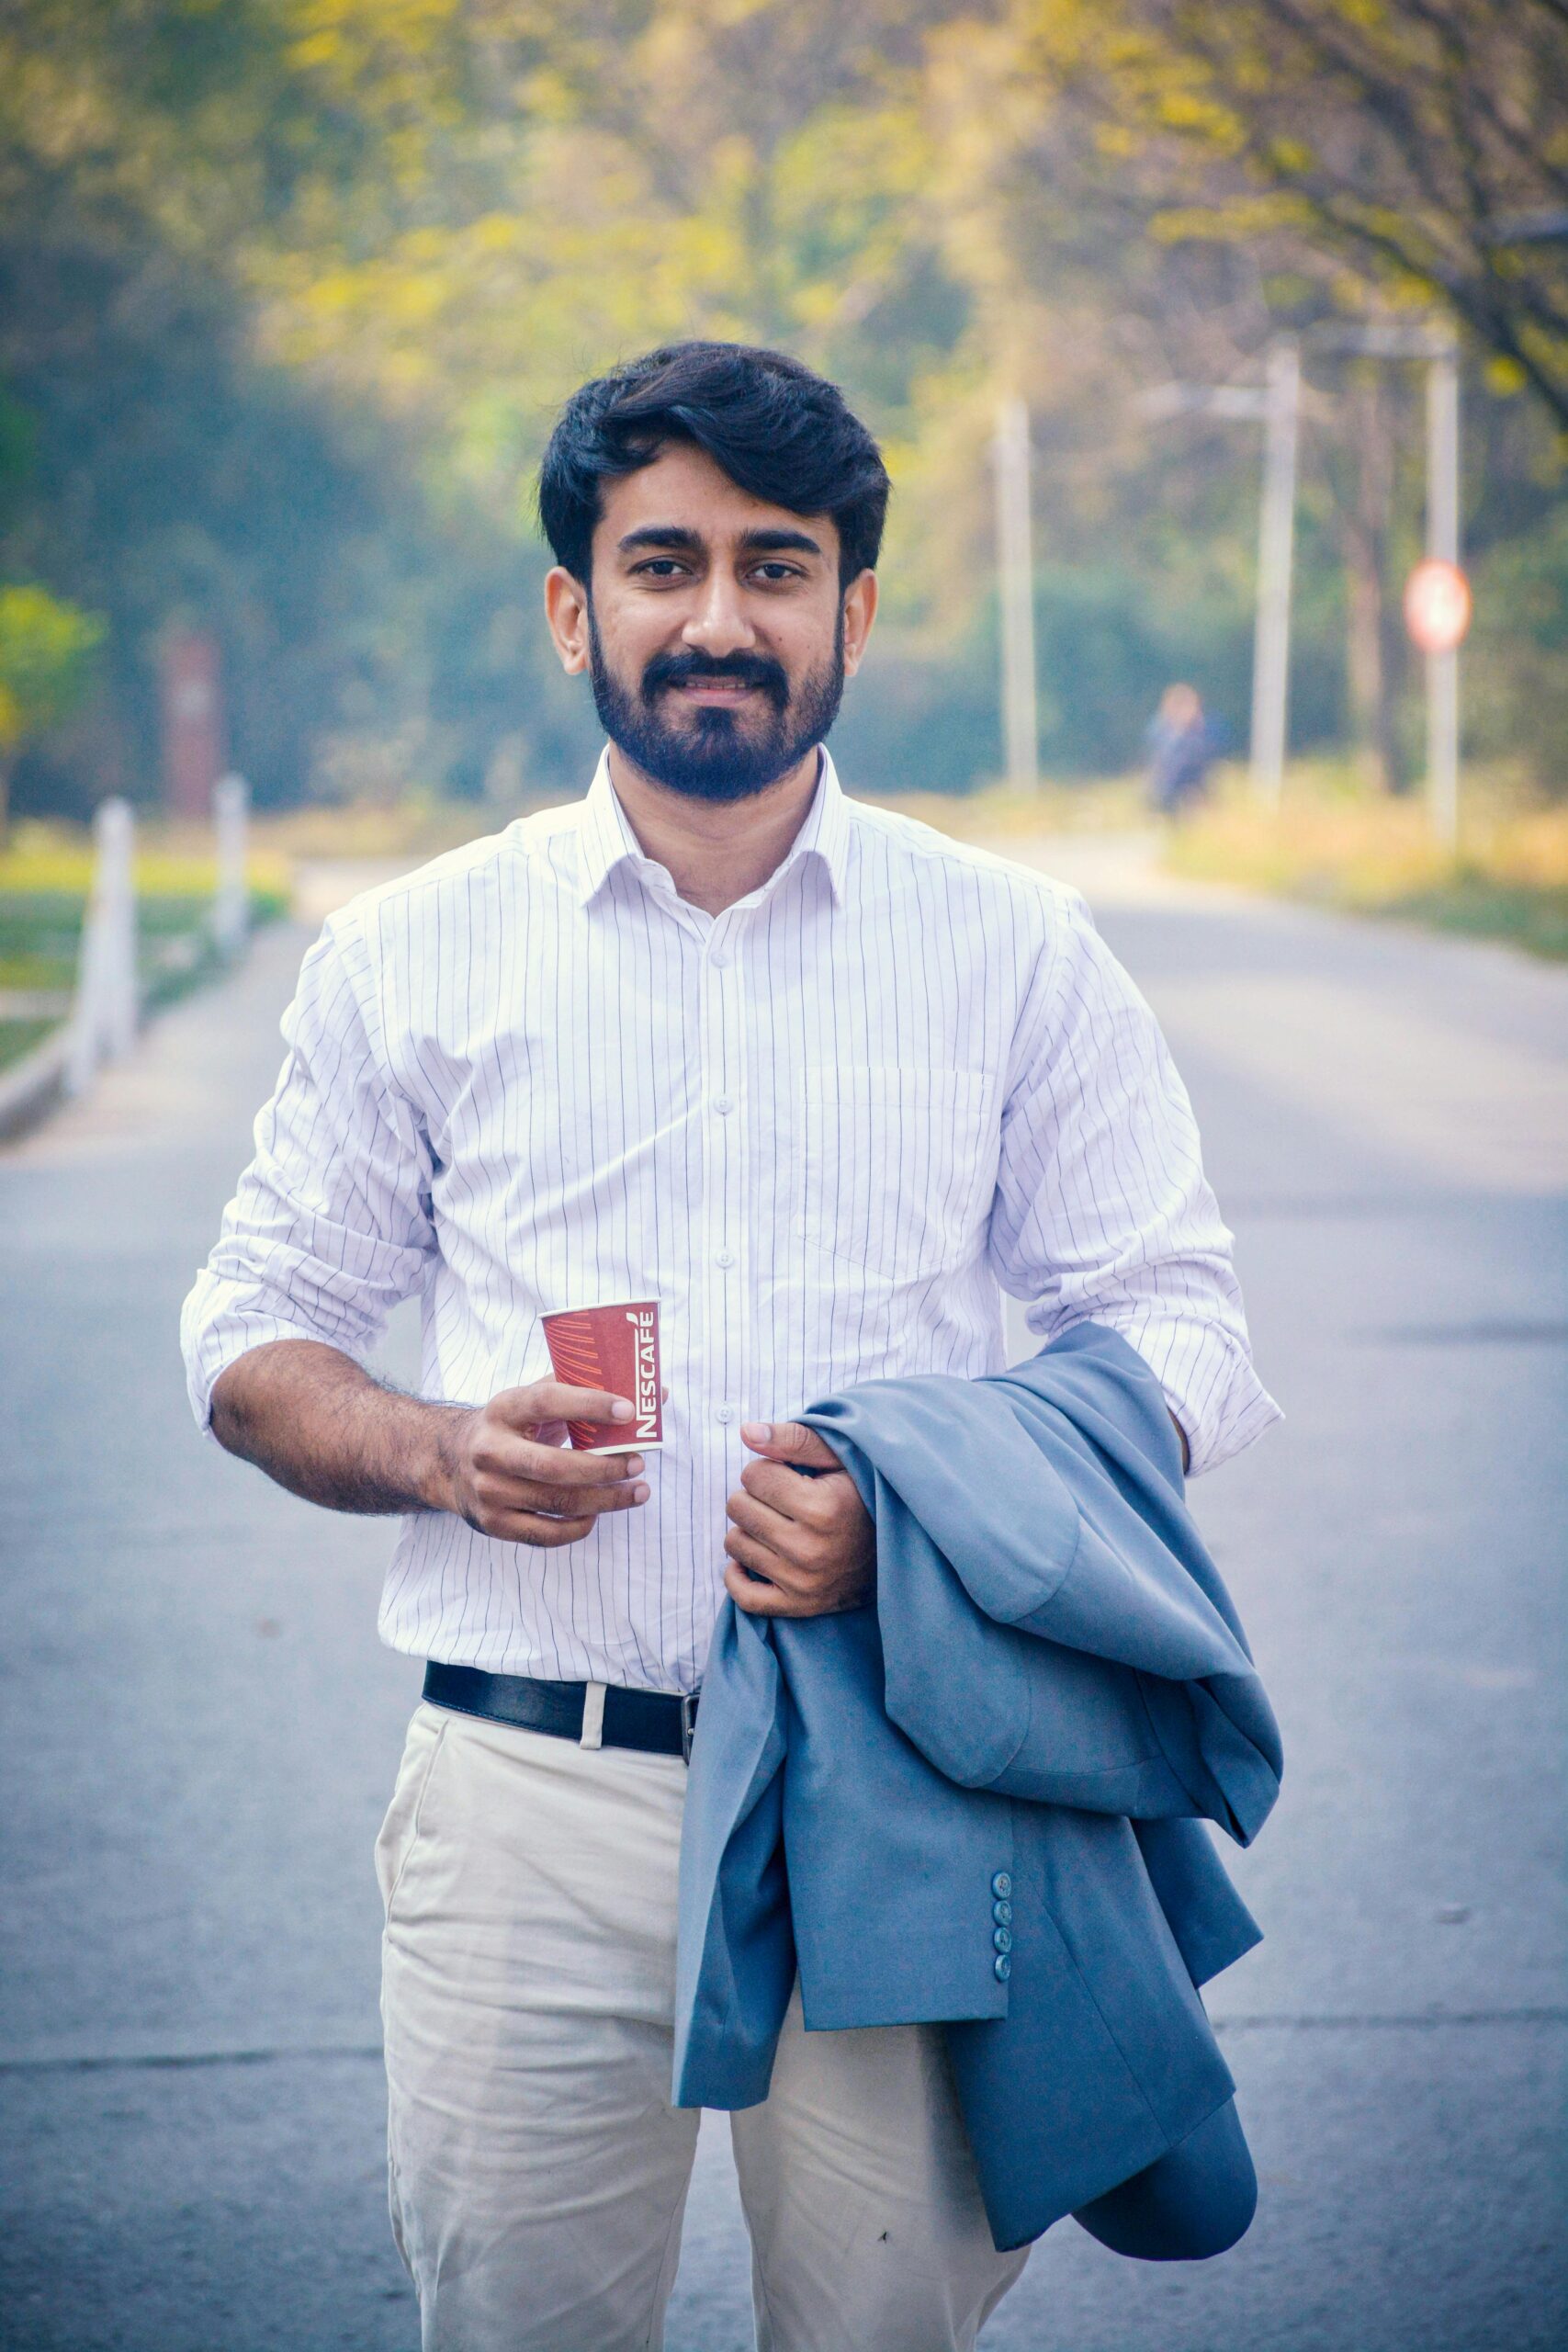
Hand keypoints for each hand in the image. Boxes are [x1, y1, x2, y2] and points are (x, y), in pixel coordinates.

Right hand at [435, 1379, 665, 1548]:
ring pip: (556, 1503)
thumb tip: (658, 1394)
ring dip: (605, 1500)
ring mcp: (489, 1491)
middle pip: (554, 1466)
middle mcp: (490, 1450)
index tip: (629, 1411)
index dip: (590, 1405)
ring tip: (636, 1491)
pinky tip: (599, 1514)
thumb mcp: (531, 1400)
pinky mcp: (493, 1524)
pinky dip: (579, 1527)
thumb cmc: (510, 1427)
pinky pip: (546, 1535)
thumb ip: (583, 1391)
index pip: (547, 1402)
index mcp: (503, 1409)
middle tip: (638, 1464)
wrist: (448, 1462)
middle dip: (604, 1468)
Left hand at [723, 1420, 874, 1618]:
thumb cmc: (861, 1493)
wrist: (898, 1548)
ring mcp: (803, 1582)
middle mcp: (810, 1549)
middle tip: (780, 1499)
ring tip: (775, 1523)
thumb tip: (746, 1432)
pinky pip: (744, 1597)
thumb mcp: (838, 1457)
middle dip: (754, 1495)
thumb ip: (792, 1439)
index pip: (753, 1475)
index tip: (788, 1476)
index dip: (768, 1469)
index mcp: (822, 1508)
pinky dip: (737, 1575)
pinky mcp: (798, 1606)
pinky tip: (752, 1557)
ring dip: (748, 1528)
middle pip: (738, 1508)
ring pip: (734, 1544)